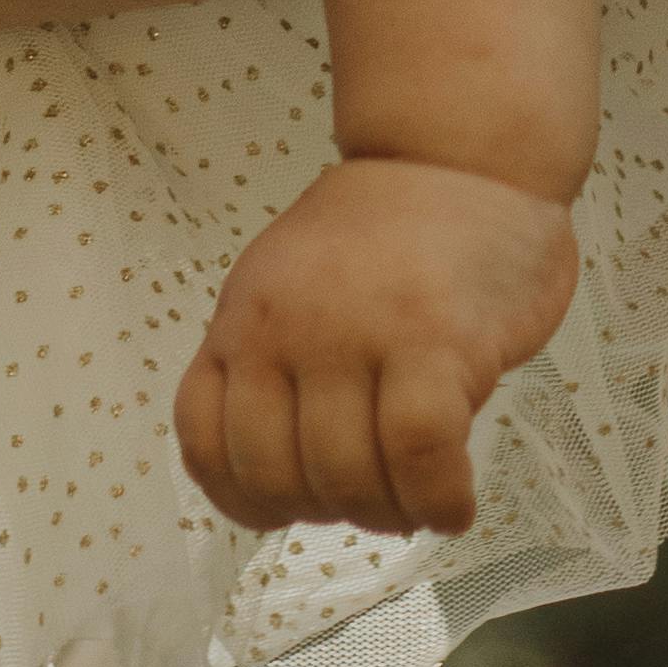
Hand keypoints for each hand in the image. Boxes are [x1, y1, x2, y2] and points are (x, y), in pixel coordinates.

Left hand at [178, 154, 580, 541]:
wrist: (463, 150)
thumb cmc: (388, 235)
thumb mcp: (290, 285)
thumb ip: (272, 366)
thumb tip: (277, 480)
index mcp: (244, 314)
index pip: (204, 442)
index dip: (243, 499)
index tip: (288, 509)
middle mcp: (286, 324)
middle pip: (278, 476)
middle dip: (327, 512)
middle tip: (371, 499)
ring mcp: (358, 329)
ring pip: (347, 479)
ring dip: (387, 517)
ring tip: (418, 498)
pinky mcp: (435, 340)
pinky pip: (420, 458)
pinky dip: (437, 502)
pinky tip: (454, 503)